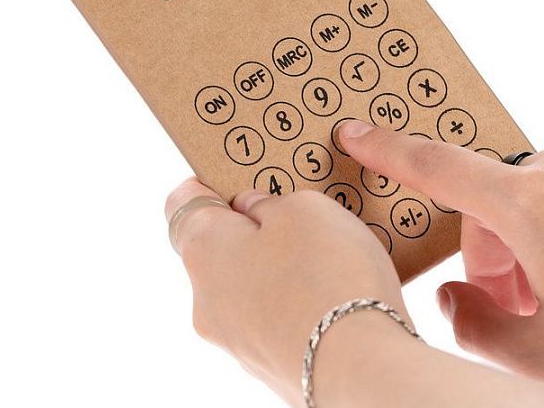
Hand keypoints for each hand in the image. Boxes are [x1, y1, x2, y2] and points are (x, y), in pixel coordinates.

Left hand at [165, 178, 405, 405]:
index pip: (183, 204)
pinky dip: (295, 303)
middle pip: (218, 249)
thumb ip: (270, 203)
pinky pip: (274, 319)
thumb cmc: (328, 278)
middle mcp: (206, 300)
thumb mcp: (306, 208)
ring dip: (276, 269)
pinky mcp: (267, 365)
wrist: (360, 367)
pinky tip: (333, 294)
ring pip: (247, 287)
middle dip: (252, 230)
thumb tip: (255, 213)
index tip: (233, 176)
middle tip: (298, 215)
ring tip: (328, 257)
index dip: (207, 183)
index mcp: (204, 250)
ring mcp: (235, 340)